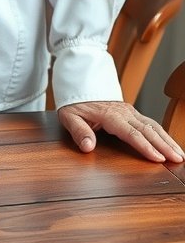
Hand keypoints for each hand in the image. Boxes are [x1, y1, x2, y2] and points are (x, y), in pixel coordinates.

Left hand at [58, 100, 184, 162]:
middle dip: (164, 145)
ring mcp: (129, 111)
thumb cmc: (74, 103)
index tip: (158, 158)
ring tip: (180, 154)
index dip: (145, 146)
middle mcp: (124, 112)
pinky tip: (170, 143)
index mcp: (110, 115)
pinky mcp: (131, 112)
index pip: (131, 133)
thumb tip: (88, 147)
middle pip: (147, 130)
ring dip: (167, 139)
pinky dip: (162, 133)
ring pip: (153, 125)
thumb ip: (79, 132)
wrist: (79, 83)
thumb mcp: (69, 117)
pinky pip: (150, 123)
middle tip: (178, 159)